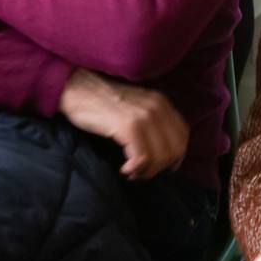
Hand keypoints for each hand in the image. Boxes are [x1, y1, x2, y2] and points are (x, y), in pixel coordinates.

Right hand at [57, 68, 189, 178]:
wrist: (78, 89)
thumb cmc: (104, 103)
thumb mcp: (137, 106)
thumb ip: (153, 122)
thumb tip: (164, 153)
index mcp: (162, 103)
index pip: (182, 136)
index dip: (176, 156)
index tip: (162, 167)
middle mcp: (157, 108)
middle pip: (174, 150)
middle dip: (159, 168)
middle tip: (142, 172)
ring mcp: (143, 117)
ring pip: (159, 157)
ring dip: (146, 171)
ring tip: (132, 171)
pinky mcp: (127, 126)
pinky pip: (141, 158)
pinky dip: (135, 168)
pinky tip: (124, 168)